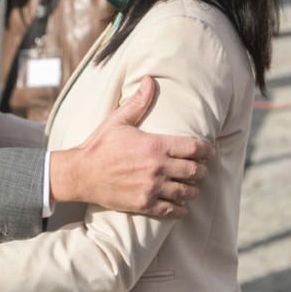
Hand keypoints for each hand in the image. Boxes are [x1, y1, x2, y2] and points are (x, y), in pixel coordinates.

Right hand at [50, 76, 213, 217]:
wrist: (81, 173)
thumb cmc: (100, 145)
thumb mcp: (119, 120)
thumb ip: (139, 102)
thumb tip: (150, 80)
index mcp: (154, 145)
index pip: (193, 148)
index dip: (206, 150)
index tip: (209, 151)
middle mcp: (157, 167)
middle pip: (194, 171)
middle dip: (201, 170)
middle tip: (201, 169)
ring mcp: (152, 188)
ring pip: (186, 192)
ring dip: (193, 189)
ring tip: (193, 186)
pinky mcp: (144, 204)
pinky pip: (171, 210)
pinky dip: (180, 209)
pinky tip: (182, 206)